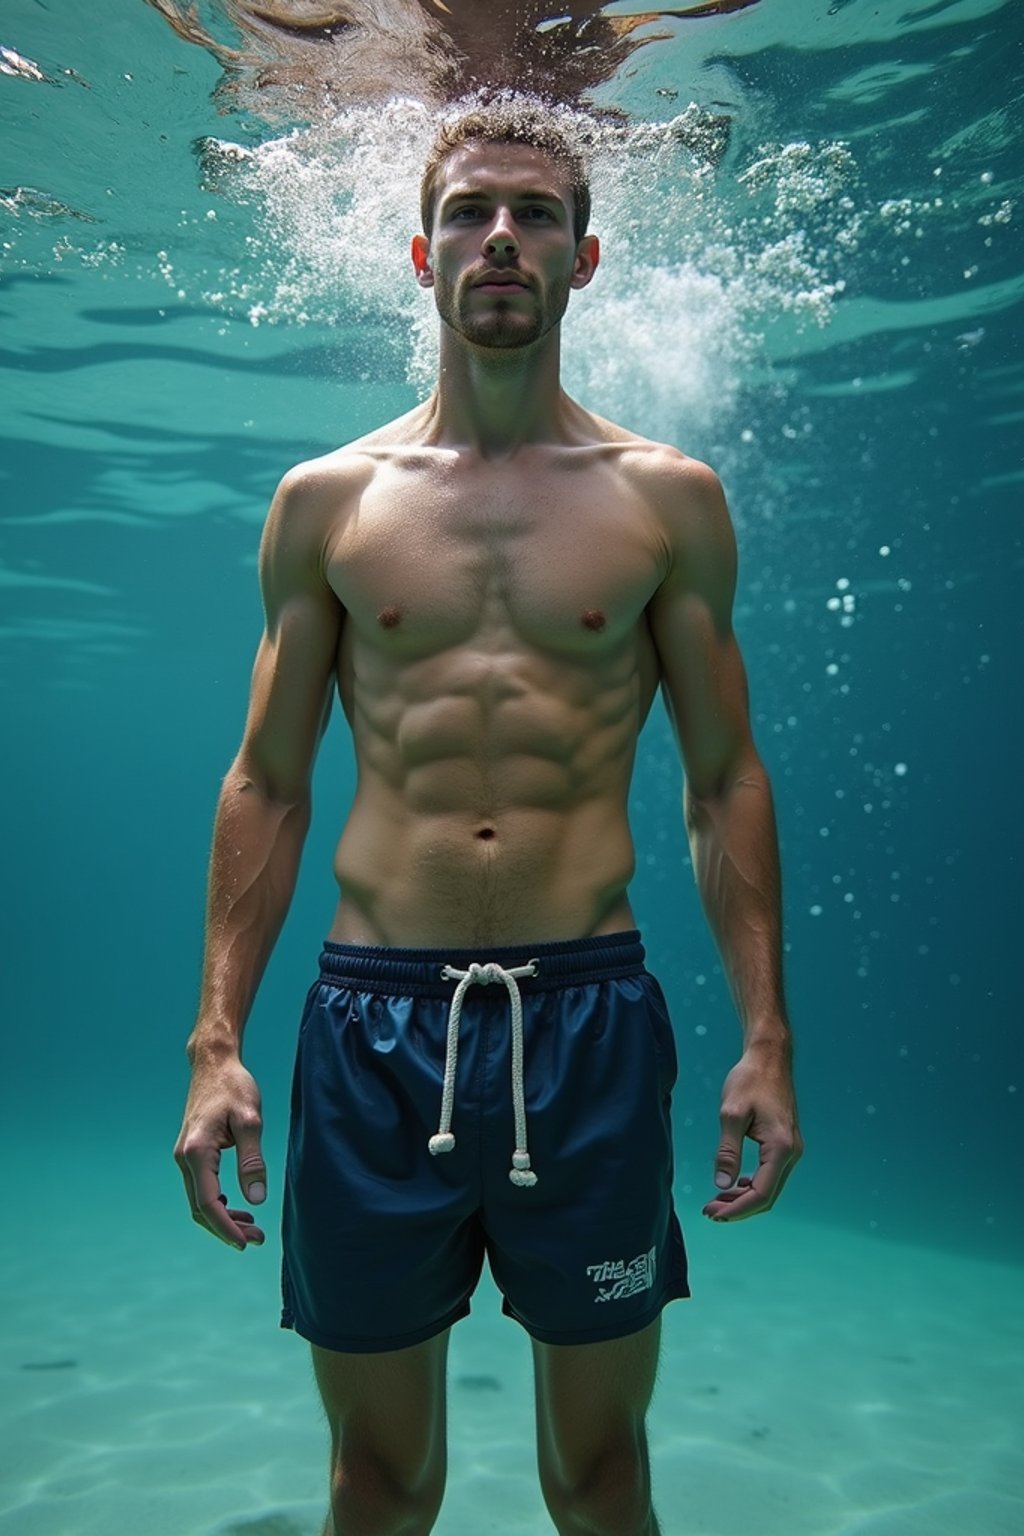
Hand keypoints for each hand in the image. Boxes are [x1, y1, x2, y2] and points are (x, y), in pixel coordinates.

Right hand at [174, 1056, 267, 1250]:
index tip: (245, 1244)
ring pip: (199, 1200)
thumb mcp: (250, 1121)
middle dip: (226, 1229)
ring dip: (223, 1218)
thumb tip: (257, 1200)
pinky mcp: (191, 1152)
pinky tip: (239, 1207)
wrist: (213, 1063)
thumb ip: (252, 1161)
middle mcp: (184, 1158)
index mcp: (196, 1152)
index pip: (208, 1203)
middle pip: (200, 1208)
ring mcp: (184, 1156)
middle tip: (257, 1239)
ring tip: (253, 1228)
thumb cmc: (234, 1087)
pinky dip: (218, 1202)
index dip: (226, 1228)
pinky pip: (201, 1187)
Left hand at [703, 1043, 801, 1220]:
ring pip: (769, 1187)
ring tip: (716, 1201)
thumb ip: (727, 1151)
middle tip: (709, 1211)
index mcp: (781, 1147)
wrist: (769, 1057)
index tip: (711, 1213)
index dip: (736, 1209)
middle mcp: (792, 1152)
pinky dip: (751, 1185)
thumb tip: (722, 1186)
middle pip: (767, 1196)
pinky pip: (770, 1174)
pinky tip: (734, 1185)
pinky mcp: (785, 1144)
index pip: (760, 1193)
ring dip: (744, 1198)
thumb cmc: (750, 1080)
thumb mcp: (731, 1114)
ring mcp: (791, 1149)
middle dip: (738, 1208)